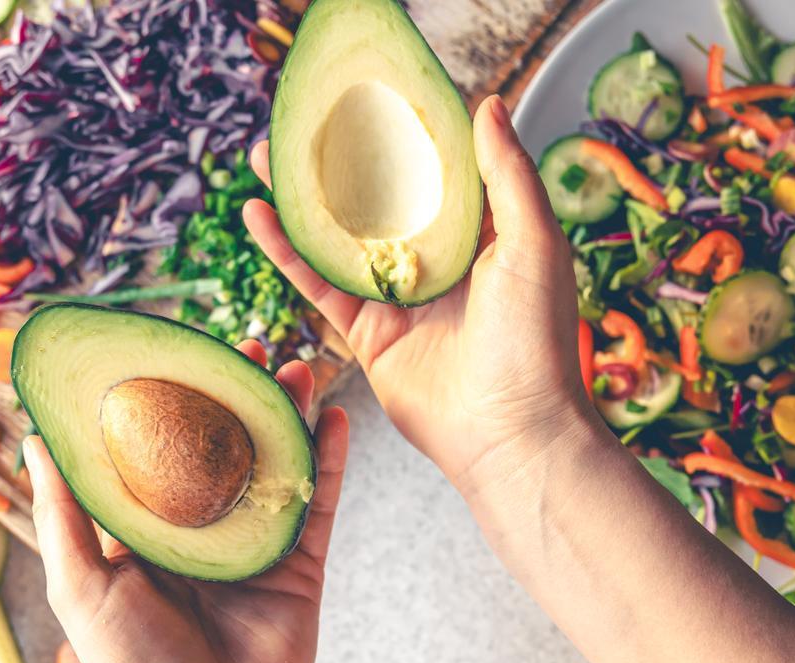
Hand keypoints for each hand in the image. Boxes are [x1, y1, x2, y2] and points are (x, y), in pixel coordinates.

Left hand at [24, 342, 348, 662]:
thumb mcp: (83, 585)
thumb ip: (64, 513)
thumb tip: (37, 441)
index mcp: (150, 528)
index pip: (162, 448)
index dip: (175, 399)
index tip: (183, 355)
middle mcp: (203, 528)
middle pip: (226, 446)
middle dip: (238, 396)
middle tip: (250, 349)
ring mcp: (253, 543)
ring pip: (275, 464)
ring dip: (288, 414)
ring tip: (298, 368)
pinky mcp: (297, 565)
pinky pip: (317, 505)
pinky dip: (329, 461)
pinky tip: (334, 418)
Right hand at [243, 95, 594, 492]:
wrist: (510, 432)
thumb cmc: (535, 339)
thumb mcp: (532, 242)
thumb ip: (507, 175)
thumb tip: (486, 105)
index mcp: (482, 236)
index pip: (438, 172)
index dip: (406, 134)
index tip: (374, 97)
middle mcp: (437, 262)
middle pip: (380, 199)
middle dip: (344, 161)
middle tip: (308, 124)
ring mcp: (397, 298)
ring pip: (341, 238)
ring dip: (303, 198)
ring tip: (266, 157)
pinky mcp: (367, 334)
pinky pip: (320, 285)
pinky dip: (288, 251)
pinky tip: (259, 215)